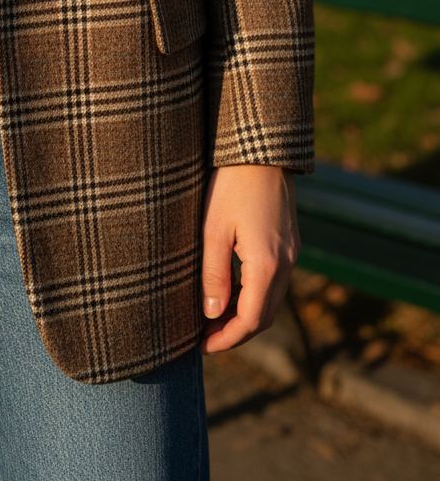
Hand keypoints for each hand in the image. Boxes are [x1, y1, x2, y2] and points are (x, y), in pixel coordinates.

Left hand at [200, 163, 299, 353]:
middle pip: (265, 315)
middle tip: (204, 336)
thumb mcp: (213, 230)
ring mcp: (292, 251)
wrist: (261, 147)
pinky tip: (230, 289)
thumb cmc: (231, 184)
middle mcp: (287, 262)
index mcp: (268, 264)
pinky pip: (275, 280)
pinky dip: (253, 294)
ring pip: (271, 298)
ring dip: (245, 314)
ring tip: (212, 316)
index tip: (201, 345)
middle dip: (236, 332)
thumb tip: (212, 315)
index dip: (226, 339)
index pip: (251, 320)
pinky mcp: (289, 239)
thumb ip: (214, 275)